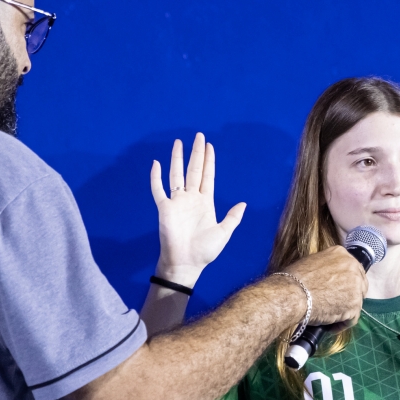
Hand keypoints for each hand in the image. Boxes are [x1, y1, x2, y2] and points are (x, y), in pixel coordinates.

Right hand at [150, 133, 245, 284]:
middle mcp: (191, 198)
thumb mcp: (224, 233)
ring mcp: (177, 202)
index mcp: (206, 202)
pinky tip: (156, 163)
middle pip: (194, 170)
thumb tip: (243, 203)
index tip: (209, 146)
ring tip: (178, 143)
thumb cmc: (205, 251)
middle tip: (198, 136)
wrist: (187, 263)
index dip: (209, 161)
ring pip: (176, 174)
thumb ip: (233, 217)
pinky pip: (159, 189)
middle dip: (196, 153)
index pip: (208, 176)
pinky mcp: (164, 208)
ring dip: (178, 159)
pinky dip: (156, 177)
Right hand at [279, 246, 366, 326]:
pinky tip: (331, 326)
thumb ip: (326, 268)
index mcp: (341, 254)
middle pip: (360, 284)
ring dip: (344, 310)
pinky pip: (352, 318)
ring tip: (329, 317)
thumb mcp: (312, 263)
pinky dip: (342, 324)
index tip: (339, 290)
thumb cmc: (295, 280)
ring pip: (356, 302)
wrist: (292, 294)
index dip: (346, 282)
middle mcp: (352, 267)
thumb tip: (328, 278)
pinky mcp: (355, 304)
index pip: (353, 269)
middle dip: (350, 296)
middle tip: (337, 304)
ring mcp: (356, 286)